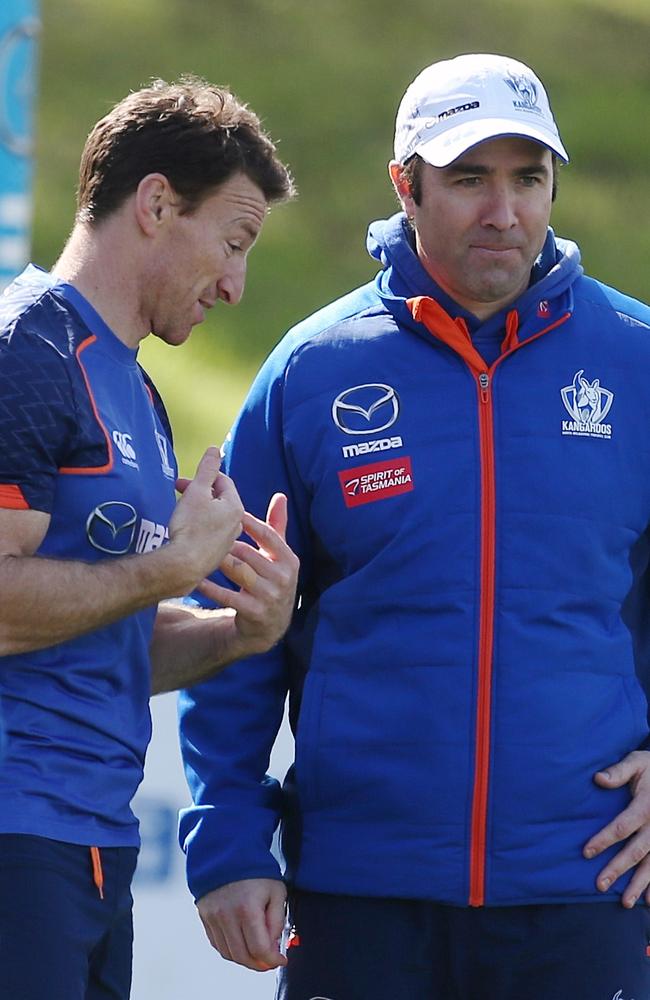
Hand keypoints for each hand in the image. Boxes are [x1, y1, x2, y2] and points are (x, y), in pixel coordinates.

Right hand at [168, 447, 243, 590]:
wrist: (183, 565)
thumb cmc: (190, 527)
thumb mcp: (197, 492)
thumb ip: (206, 469)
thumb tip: (215, 449)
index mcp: (235, 507)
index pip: (223, 482)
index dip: (203, 477)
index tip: (183, 482)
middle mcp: (236, 525)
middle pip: (219, 500)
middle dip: (198, 493)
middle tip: (178, 493)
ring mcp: (227, 542)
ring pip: (214, 518)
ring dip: (198, 510)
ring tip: (181, 512)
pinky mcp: (216, 556)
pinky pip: (209, 534)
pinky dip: (198, 528)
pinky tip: (185, 532)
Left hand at [197, 493, 298, 656]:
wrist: (270, 625)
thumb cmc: (272, 581)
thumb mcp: (280, 556)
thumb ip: (278, 526)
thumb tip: (280, 496)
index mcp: (289, 560)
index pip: (268, 535)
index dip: (248, 523)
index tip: (229, 512)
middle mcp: (282, 577)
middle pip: (248, 553)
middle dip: (226, 543)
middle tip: (204, 532)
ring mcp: (269, 596)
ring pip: (237, 571)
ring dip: (218, 561)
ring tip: (200, 551)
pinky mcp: (254, 612)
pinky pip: (227, 595)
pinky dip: (211, 587)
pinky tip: (198, 578)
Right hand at [197, 878, 287, 970]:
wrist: (228, 852)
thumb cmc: (256, 871)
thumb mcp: (276, 891)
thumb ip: (277, 920)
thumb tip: (273, 945)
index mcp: (248, 909)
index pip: (259, 949)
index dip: (272, 960)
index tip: (281, 959)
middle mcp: (227, 916)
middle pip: (243, 956)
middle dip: (259, 964)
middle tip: (269, 961)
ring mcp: (213, 917)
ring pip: (228, 953)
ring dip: (244, 959)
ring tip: (256, 953)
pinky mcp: (205, 916)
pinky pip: (217, 943)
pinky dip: (230, 949)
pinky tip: (241, 943)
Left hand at [583, 749, 649, 906]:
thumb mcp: (637, 762)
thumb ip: (619, 771)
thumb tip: (598, 778)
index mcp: (646, 806)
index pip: (622, 826)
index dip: (604, 839)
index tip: (586, 852)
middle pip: (636, 851)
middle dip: (618, 869)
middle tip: (599, 885)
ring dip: (639, 884)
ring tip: (625, 903)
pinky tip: (649, 902)